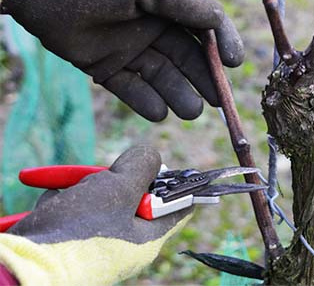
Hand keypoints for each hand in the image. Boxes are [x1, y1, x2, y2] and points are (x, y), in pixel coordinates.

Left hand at [1, 0, 243, 120]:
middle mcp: (151, 28)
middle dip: (204, 78)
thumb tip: (218, 20)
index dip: (221, 43)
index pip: (203, 25)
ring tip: (192, 111)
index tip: (234, 63)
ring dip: (179, 95)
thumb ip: (182, 4)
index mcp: (165, 3)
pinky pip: (132, 89)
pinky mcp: (107, 68)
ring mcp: (130, 50)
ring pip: (162, 77)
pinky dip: (146, 102)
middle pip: (186, 57)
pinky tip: (158, 112)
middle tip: (218, 100)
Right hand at [5, 145, 191, 284]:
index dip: (182, 185)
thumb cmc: (81, 231)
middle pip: (135, 195)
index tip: (181, 167)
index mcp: (147, 237)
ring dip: (84, 187)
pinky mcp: (70, 236)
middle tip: (105, 179)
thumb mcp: (120, 188)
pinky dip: (64, 198)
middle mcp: (126, 241)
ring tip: (73, 196)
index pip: (179, 208)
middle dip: (116, 180)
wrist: (26, 263)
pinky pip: (74, 205)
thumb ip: (142, 167)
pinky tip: (55, 206)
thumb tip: (151, 155)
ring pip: (101, 195)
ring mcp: (97, 239)